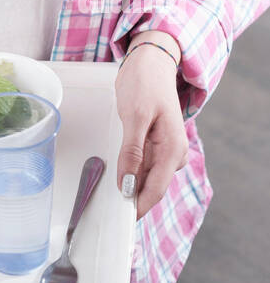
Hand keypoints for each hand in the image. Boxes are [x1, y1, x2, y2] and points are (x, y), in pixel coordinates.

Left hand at [115, 42, 188, 218]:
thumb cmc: (145, 83)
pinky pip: (144, 165)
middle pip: (152, 186)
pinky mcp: (157, 145)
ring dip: (131, 184)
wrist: (152, 62)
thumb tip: (128, 182)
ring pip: (146, 177)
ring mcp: (166, 150)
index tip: (123, 220)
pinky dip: (132, 171)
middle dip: (133, 198)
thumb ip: (132, 150)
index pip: (156, 189)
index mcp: (173, 149)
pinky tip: (120, 172)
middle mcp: (174, 154)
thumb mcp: (134, 116)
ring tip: (110, 191)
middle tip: (109, 210)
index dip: (139, 207)